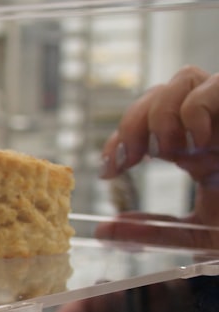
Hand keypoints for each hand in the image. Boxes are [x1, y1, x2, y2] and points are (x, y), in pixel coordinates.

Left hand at [98, 65, 218, 247]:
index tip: (108, 171)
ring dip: (165, 113)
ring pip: (185, 78)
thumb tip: (104, 231)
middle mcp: (212, 121)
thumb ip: (156, 230)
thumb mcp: (202, 232)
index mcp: (195, 143)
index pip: (143, 121)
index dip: (119, 139)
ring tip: (171, 152)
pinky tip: (198, 142)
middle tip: (131, 160)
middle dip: (133, 124)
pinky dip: (199, 108)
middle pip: (157, 93)